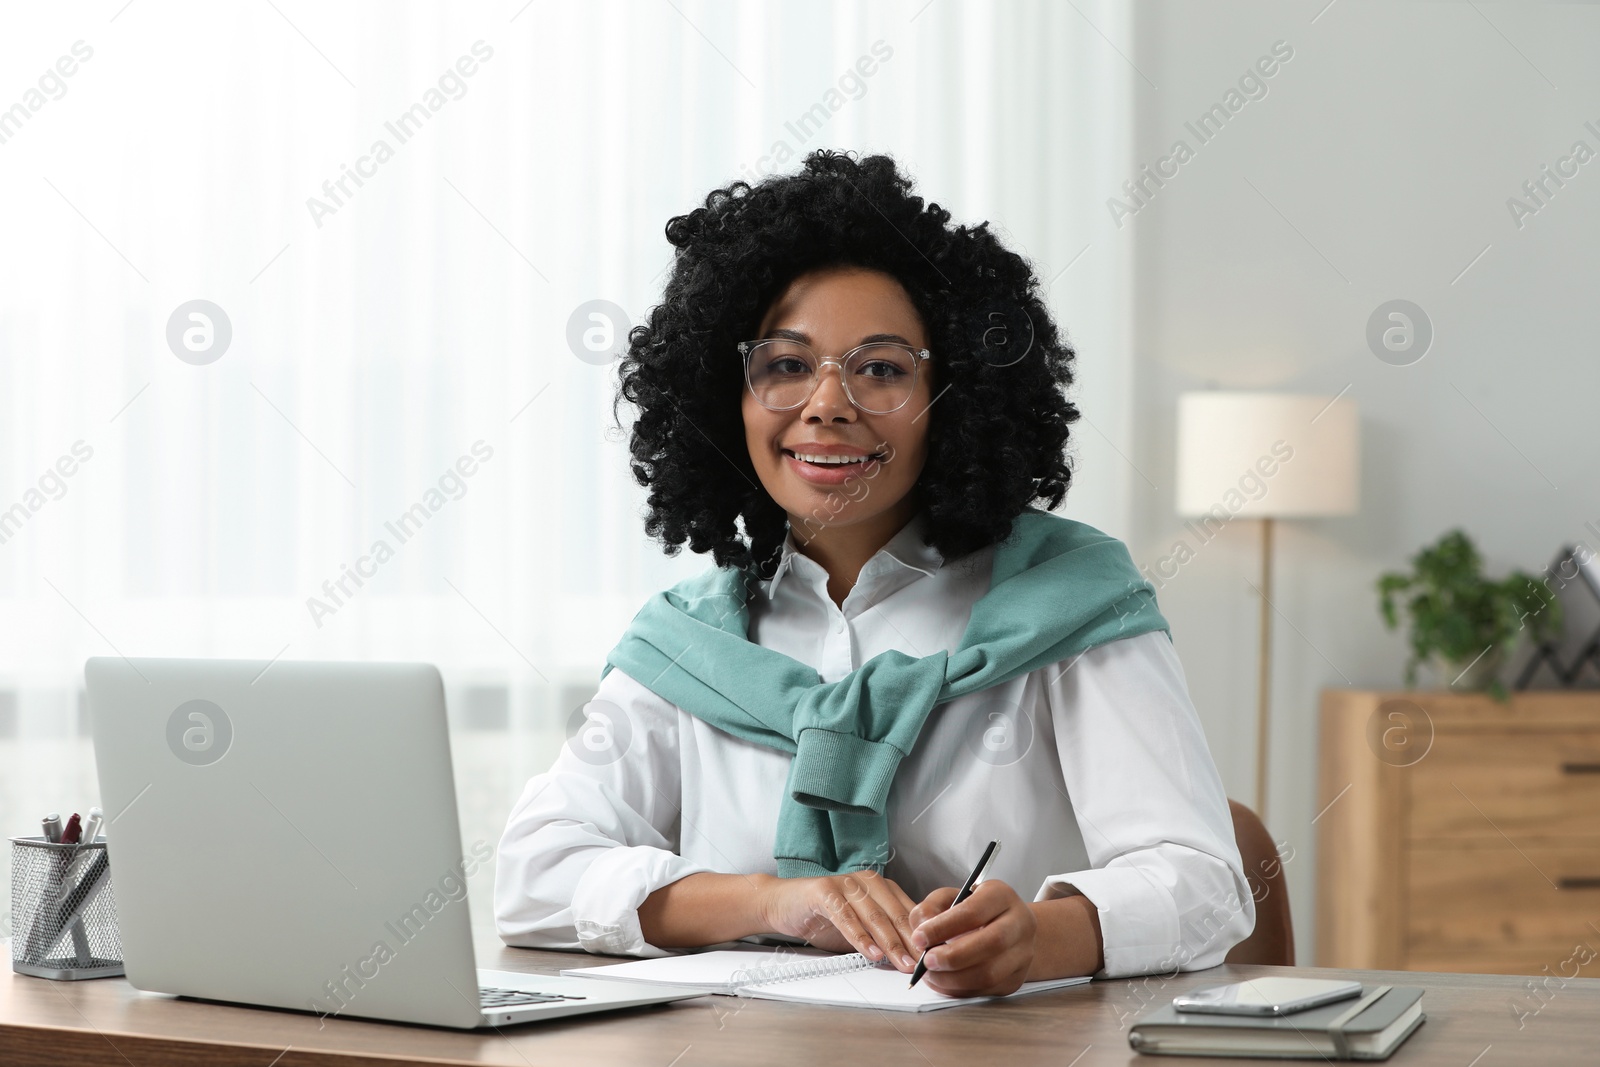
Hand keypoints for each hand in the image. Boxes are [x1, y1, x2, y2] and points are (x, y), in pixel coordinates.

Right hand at [756, 870, 921, 969]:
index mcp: (880, 887)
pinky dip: (859, 936)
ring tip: (902, 962)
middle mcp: (866, 881)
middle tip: (923, 964)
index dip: (922, 935)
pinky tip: (871, 952)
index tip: (933, 957)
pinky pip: (846, 916)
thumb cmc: (822, 916)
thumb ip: (881, 938)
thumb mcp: (858, 928)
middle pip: (895, 914)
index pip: (908, 912)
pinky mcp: (824, 890)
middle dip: (911, 942)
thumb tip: (909, 959)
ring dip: (890, 942)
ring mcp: (845, 883)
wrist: (782, 903)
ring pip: (874, 915)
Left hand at [907, 879, 1037, 996]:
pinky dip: (960, 990)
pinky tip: (943, 982)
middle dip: (952, 957)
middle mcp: (1019, 923)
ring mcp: (1022, 954)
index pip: (973, 912)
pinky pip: (987, 990)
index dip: (943, 927)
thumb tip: (921, 935)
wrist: (1007, 929)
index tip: (919, 938)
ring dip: (954, 979)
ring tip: (931, 974)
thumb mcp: (950, 897)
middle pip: (992, 943)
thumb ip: (930, 909)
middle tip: (926, 961)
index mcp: (1001, 896)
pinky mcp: (1016, 979)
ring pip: (991, 973)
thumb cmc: (973, 910)